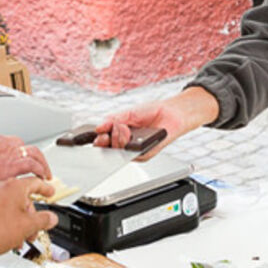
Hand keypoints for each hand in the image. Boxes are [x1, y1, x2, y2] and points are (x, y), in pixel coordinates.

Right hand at [0, 134, 49, 195]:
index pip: (15, 145)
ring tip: (45, 174)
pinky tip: (42, 179)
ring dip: (42, 164)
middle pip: (27, 147)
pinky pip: (34, 165)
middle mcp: (5, 143)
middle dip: (36, 157)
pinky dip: (40, 171)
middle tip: (40, 168)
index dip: (22, 155)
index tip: (25, 162)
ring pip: (35, 154)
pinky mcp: (13, 164)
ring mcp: (10, 152)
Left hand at [0, 176, 56, 254]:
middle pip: (24, 198)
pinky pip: (1, 211)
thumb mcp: (29, 225)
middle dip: (31, 217)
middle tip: (35, 229)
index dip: (46, 189)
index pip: (36, 183)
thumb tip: (51, 218)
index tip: (50, 193)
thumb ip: (43, 220)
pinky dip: (8, 221)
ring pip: (12, 206)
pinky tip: (10, 236)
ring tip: (22, 237)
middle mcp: (1, 187)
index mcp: (14, 186)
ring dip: (20, 221)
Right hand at [93, 86, 219, 160]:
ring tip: (124, 128)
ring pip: (119, 152)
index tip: (95, 134)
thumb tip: (98, 127)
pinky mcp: (145, 155)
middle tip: (109, 131)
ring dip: (118, 140)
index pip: (104, 141)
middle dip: (107, 140)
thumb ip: (113, 120)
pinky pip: (133, 154)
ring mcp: (135, 151)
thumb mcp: (128, 113)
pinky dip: (129, 144)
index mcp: (120, 134)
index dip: (97, 140)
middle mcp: (126, 145)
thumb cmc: (152, 112)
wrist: (171, 113)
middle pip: (108, 149)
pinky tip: (131, 134)